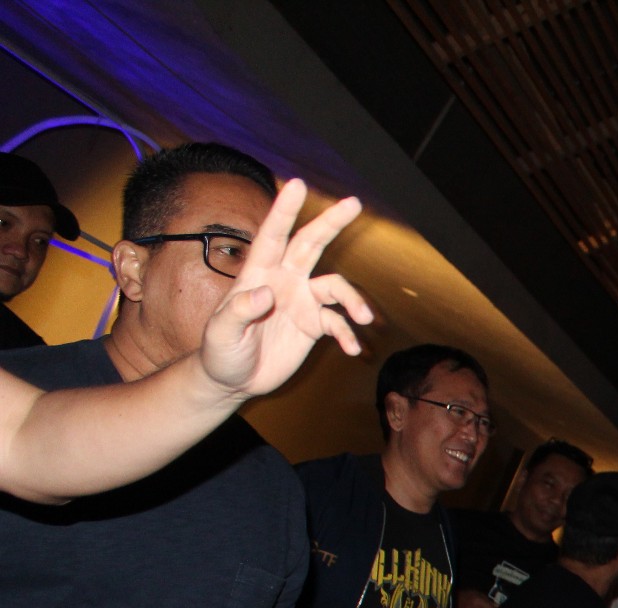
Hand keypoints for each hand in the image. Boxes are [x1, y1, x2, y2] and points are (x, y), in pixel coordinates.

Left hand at [199, 180, 370, 400]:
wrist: (233, 380)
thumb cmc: (219, 352)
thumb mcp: (220, 333)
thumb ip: (239, 311)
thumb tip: (267, 293)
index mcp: (258, 274)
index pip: (272, 236)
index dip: (285, 210)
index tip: (297, 184)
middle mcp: (284, 281)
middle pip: (310, 244)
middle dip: (331, 223)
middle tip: (354, 203)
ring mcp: (301, 303)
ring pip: (336, 286)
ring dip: (353, 300)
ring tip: (365, 318)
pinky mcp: (313, 326)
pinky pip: (338, 324)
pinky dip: (349, 336)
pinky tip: (352, 350)